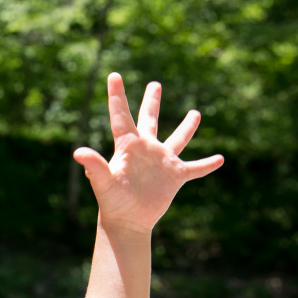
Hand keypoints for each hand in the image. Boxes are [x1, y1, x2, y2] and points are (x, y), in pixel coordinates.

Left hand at [73, 73, 223, 234]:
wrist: (127, 222)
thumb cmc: (112, 202)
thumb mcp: (103, 182)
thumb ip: (94, 166)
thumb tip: (77, 152)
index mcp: (128, 146)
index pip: (121, 115)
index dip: (117, 95)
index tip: (113, 75)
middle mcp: (145, 149)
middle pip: (149, 120)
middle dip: (151, 102)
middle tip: (154, 84)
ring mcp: (161, 161)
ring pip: (177, 139)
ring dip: (187, 127)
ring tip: (196, 113)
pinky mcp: (174, 176)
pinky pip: (195, 168)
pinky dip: (207, 165)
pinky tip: (219, 159)